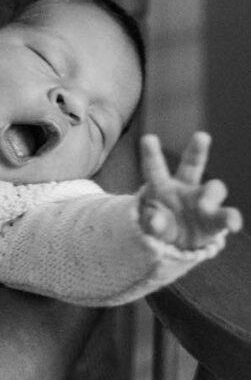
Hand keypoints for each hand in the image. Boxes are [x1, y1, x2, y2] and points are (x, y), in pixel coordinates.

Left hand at [138, 131, 242, 249]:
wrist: (181, 243)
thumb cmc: (163, 224)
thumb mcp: (152, 223)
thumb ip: (153, 221)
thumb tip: (155, 221)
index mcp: (162, 184)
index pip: (155, 168)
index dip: (151, 153)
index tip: (147, 138)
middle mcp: (185, 187)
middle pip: (192, 164)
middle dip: (197, 149)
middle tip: (201, 136)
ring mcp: (204, 202)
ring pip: (214, 189)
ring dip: (210, 196)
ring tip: (204, 207)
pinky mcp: (216, 220)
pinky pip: (225, 217)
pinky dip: (230, 219)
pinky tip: (233, 224)